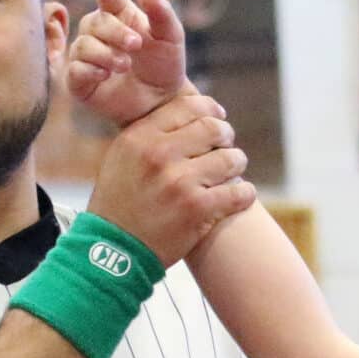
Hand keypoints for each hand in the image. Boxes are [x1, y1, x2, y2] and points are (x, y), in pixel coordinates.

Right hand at [68, 0, 190, 127]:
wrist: (162, 102)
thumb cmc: (164, 65)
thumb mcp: (171, 38)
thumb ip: (163, 15)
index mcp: (119, 15)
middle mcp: (98, 32)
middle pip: (94, 21)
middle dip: (115, 31)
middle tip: (136, 44)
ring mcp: (87, 55)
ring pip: (83, 45)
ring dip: (105, 54)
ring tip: (125, 65)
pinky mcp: (80, 80)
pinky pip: (74, 70)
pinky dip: (89, 70)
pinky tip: (105, 75)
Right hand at [87, 91, 254, 265]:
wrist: (113, 251)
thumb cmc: (120, 203)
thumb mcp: (122, 157)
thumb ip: (151, 133)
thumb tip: (188, 112)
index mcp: (140, 136)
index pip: (188, 106)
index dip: (210, 110)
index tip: (218, 118)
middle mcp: (159, 154)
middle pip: (214, 128)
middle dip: (226, 136)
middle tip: (227, 147)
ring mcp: (180, 182)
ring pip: (231, 159)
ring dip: (237, 165)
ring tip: (232, 173)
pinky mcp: (197, 209)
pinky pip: (239, 192)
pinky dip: (245, 194)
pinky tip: (240, 196)